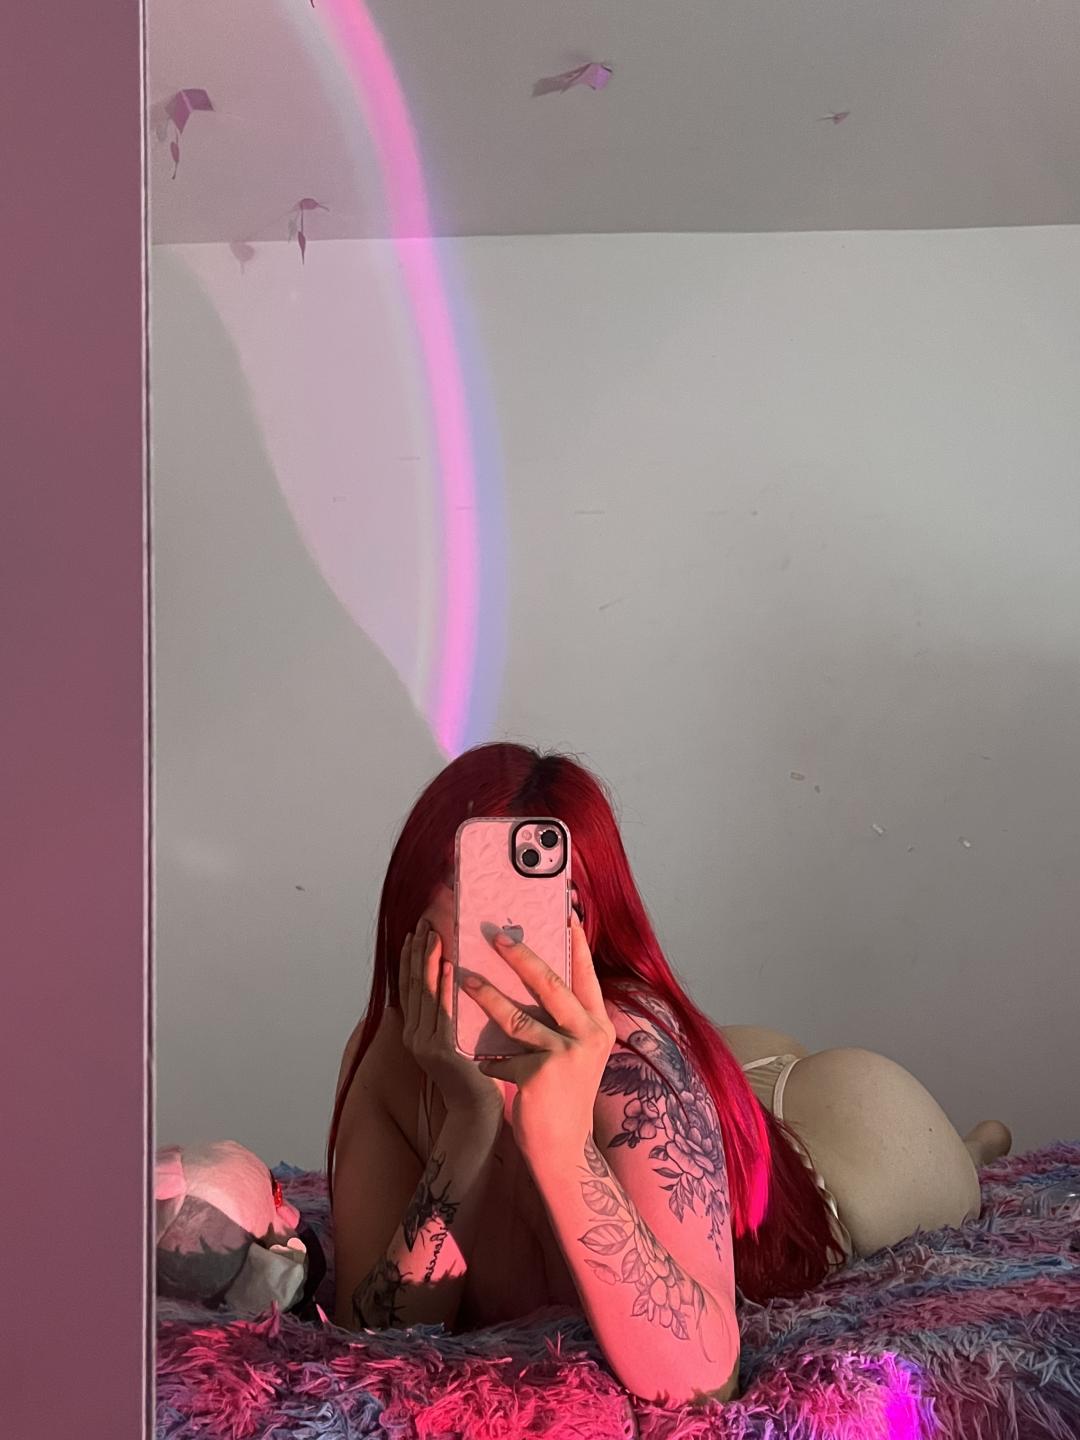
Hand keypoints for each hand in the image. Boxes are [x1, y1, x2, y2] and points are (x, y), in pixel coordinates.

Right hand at [399, 920, 504, 1123]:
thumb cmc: (474, 1073)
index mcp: (415, 1031)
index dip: (409, 959)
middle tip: (423, 924)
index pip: (409, 986)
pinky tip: (450, 965)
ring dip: (429, 961)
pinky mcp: (441, 1050)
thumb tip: (455, 979)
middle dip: (417, 952)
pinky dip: (444, 985)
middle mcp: (414, 1035)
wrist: (476, 1111)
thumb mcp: (455, 1038)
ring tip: (433, 935)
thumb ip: (448, 1013)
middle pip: (412, 984)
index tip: (413, 933)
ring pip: (424, 993)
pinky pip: (442, 1010)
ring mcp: (425, 1043)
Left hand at [462, 914, 615, 1158]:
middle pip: (551, 983)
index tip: (564, 911)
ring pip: (517, 1016)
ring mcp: (566, 1055)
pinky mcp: (540, 1075)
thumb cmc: (563, 1096)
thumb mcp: (574, 1052)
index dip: (575, 941)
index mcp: (598, 1025)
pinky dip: (486, 1056)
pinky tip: (475, 1059)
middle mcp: (589, 1035)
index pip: (585, 974)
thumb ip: (562, 1020)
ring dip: (486, 995)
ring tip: (462, 977)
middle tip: (494, 934)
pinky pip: (502, 1054)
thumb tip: (531, 974)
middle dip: (520, 954)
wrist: (564, 1151)